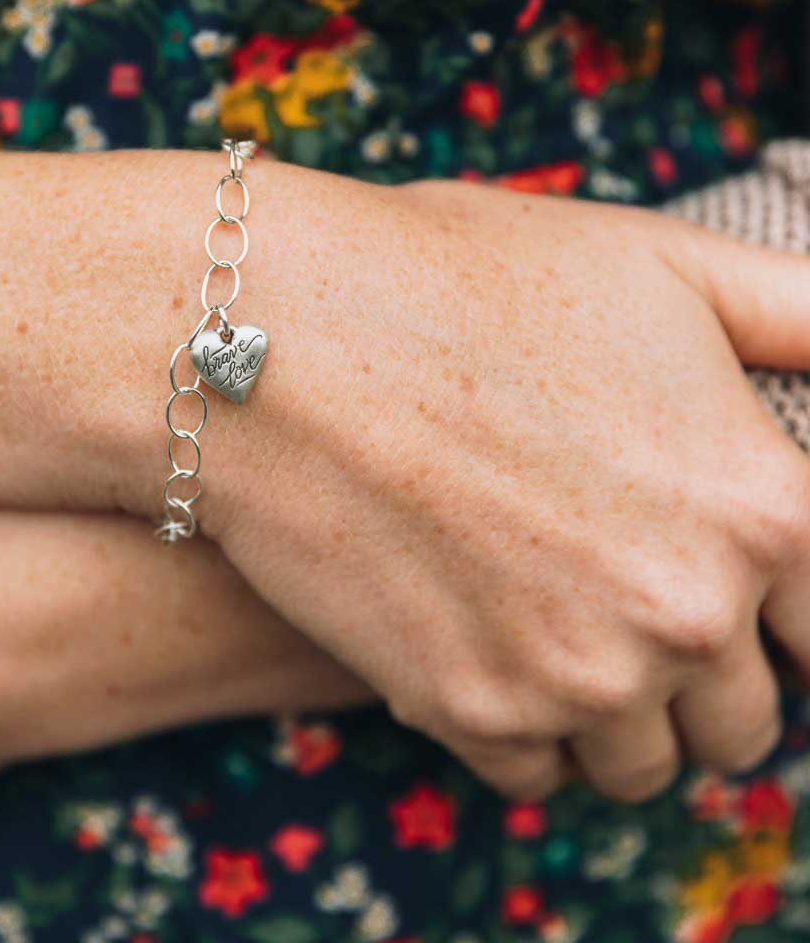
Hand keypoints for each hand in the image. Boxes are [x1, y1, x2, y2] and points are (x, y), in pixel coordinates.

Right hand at [185, 170, 809, 803]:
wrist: (277, 339)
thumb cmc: (458, 281)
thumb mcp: (657, 261)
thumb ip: (800, 312)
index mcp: (764, 507)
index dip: (782, 612)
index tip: (733, 594)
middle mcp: (689, 613)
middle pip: (744, 720)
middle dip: (699, 672)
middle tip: (619, 596)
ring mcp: (577, 676)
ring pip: (641, 762)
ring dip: (614, 712)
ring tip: (551, 624)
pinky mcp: (468, 711)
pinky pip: (536, 774)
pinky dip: (521, 727)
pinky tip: (478, 639)